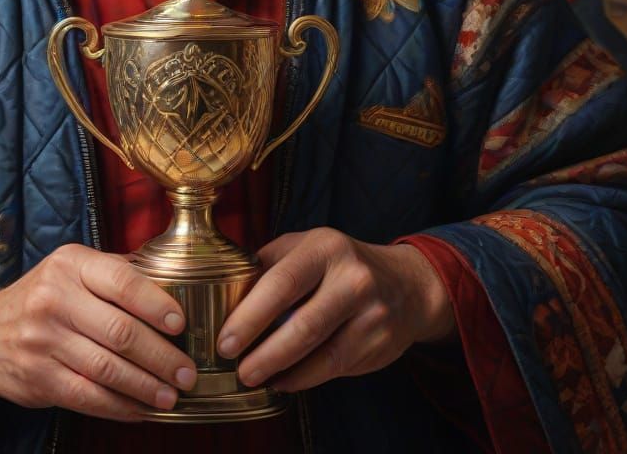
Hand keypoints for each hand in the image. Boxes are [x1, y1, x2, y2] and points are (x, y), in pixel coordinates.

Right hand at [0, 244, 196, 421]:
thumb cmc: (46, 296)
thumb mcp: (73, 269)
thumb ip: (116, 273)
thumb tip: (176, 287)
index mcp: (71, 264)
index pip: (123, 281)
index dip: (157, 304)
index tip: (182, 325)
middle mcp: (54, 297)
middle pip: (120, 331)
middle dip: (161, 356)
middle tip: (187, 372)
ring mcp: (42, 339)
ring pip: (106, 368)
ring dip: (145, 387)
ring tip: (171, 396)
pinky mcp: (36, 377)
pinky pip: (87, 396)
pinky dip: (119, 406)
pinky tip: (141, 410)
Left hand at [215, 228, 454, 391]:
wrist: (405, 284)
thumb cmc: (339, 264)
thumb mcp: (306, 247)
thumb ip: (269, 264)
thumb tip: (220, 289)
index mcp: (326, 247)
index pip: (283, 281)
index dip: (250, 315)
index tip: (225, 339)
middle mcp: (353, 277)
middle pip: (302, 324)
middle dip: (264, 352)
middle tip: (236, 367)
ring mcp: (371, 312)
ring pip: (320, 353)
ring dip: (281, 371)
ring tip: (253, 377)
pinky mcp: (380, 342)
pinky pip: (334, 368)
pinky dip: (303, 378)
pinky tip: (283, 380)